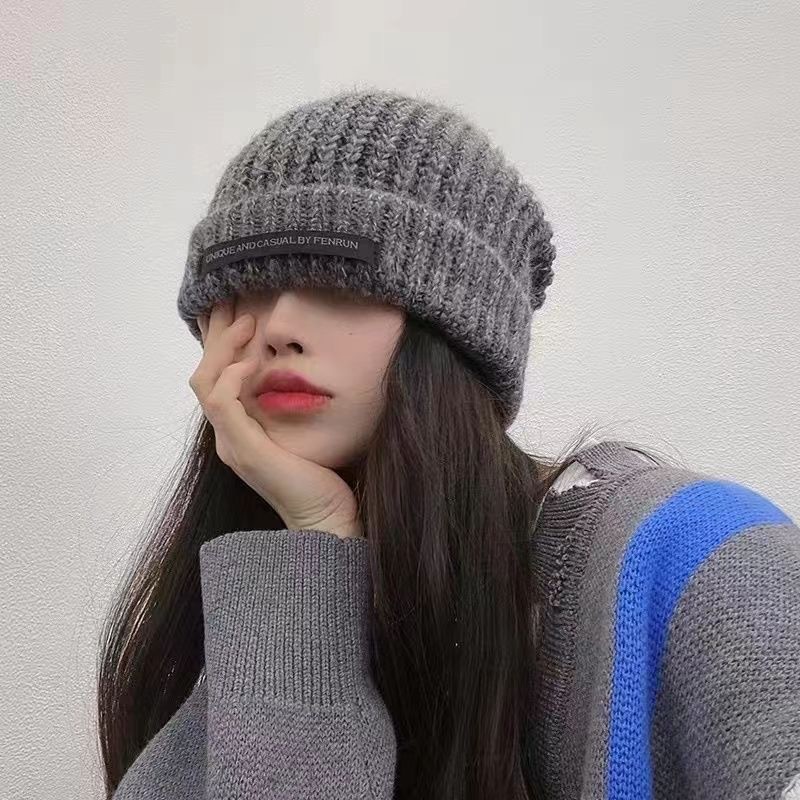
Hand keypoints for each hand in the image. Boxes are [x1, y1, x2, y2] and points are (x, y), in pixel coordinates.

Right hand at [190, 298, 361, 540]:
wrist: (325, 520)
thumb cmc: (322, 477)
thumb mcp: (304, 430)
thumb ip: (292, 406)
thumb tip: (299, 370)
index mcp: (239, 429)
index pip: (216, 377)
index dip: (220, 341)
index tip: (236, 308)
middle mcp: (228, 435)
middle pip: (204, 374)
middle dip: (216, 334)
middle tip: (234, 302)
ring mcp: (232, 443)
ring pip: (206, 384)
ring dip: (223, 348)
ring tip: (246, 323)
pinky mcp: (245, 450)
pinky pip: (222, 405)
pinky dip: (232, 377)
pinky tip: (251, 362)